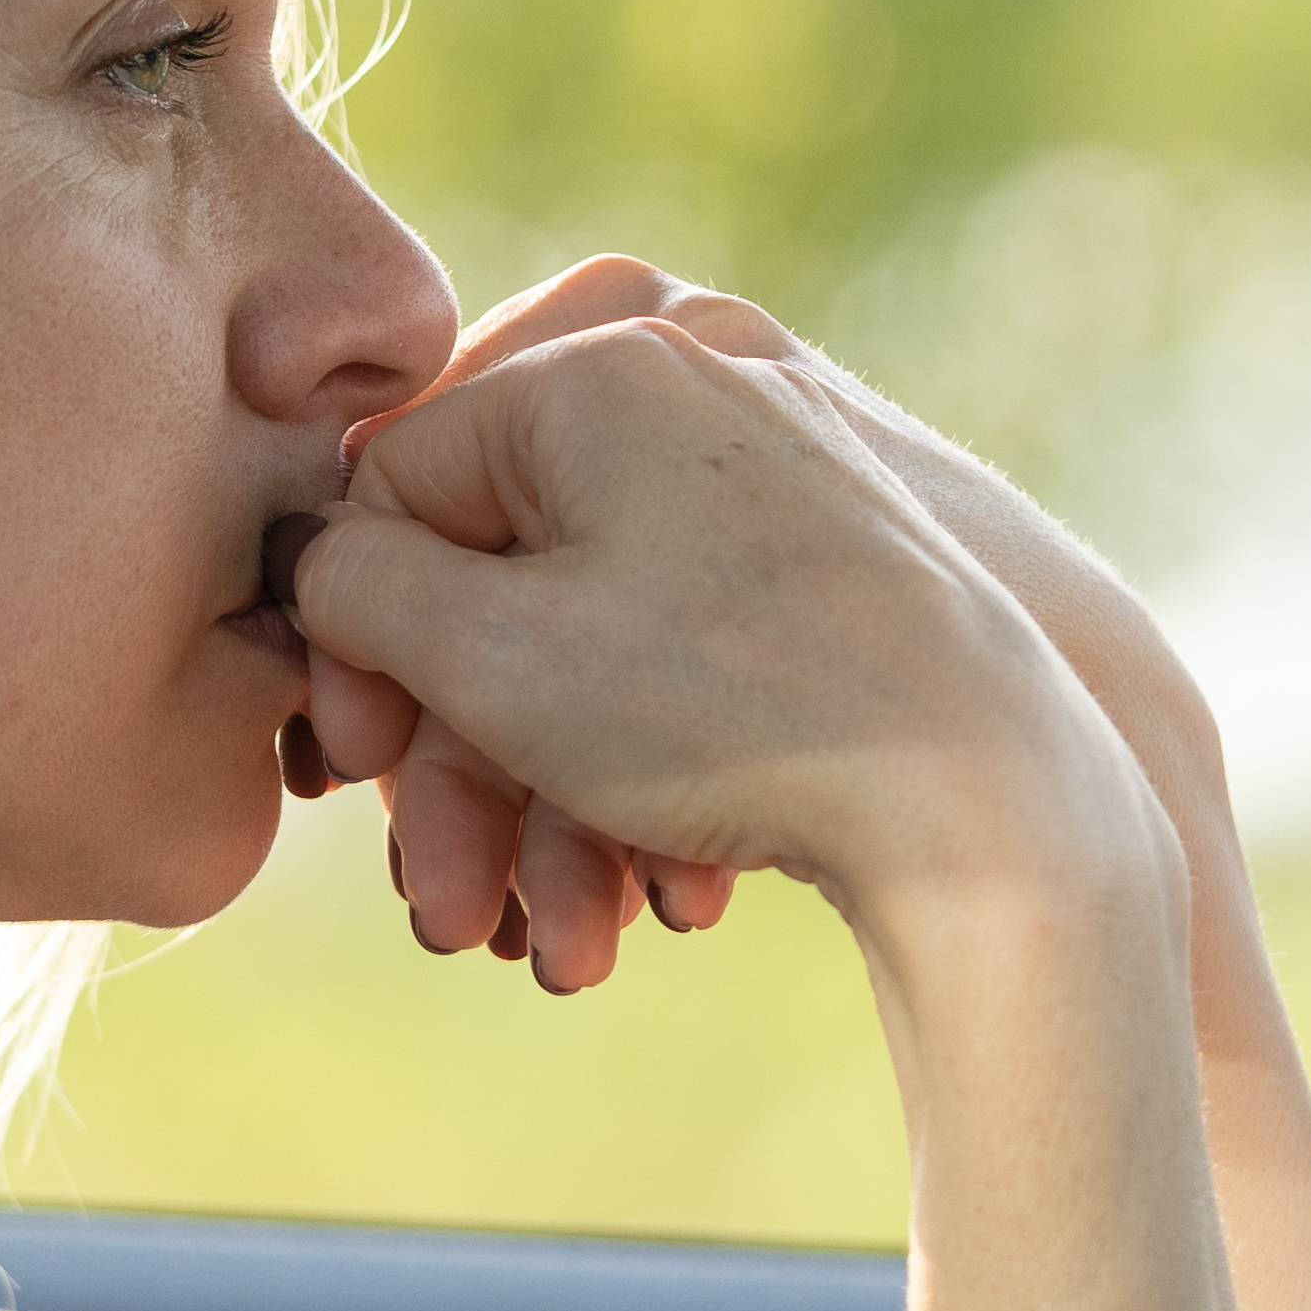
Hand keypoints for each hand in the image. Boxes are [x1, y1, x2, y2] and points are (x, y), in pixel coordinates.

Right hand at [289, 311, 1159, 969]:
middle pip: (502, 577)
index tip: (356, 768)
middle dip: (461, 764)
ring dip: (556, 809)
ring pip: (599, 644)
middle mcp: (694, 391)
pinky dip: (664, 777)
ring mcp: (782, 478)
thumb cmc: (729, 711)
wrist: (993, 799)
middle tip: (442, 892)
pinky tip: (671, 893)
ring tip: (564, 945)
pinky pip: (696, 663)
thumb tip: (317, 559)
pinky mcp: (844, 571)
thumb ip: (358, 586)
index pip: (397, 476)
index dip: (356, 637)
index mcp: (599, 365)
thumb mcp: (490, 652)